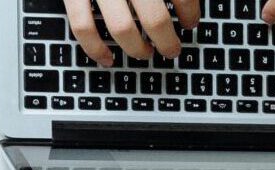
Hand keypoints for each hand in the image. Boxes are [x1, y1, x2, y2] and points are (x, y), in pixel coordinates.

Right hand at [63, 0, 200, 67]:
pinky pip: (83, 26)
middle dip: (167, 40)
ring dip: (137, 48)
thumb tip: (187, 3)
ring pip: (122, 28)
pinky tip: (107, 59)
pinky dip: (95, 48)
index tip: (191, 23)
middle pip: (154, 19)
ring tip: (146, 54)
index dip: (191, 12)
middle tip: (172, 49)